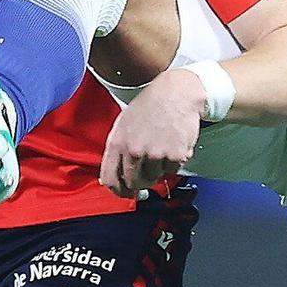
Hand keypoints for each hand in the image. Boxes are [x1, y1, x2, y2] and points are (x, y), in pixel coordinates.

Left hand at [100, 69, 204, 196]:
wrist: (176, 92)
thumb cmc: (149, 106)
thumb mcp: (123, 124)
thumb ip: (117, 151)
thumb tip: (111, 178)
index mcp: (117, 143)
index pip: (110, 180)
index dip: (118, 191)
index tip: (125, 193)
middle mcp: (134, 151)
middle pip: (134, 183)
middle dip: (142, 181)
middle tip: (149, 170)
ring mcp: (155, 154)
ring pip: (155, 178)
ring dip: (159, 168)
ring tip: (162, 146)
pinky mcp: (175, 155)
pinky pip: (173, 170)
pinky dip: (174, 162)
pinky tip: (173, 143)